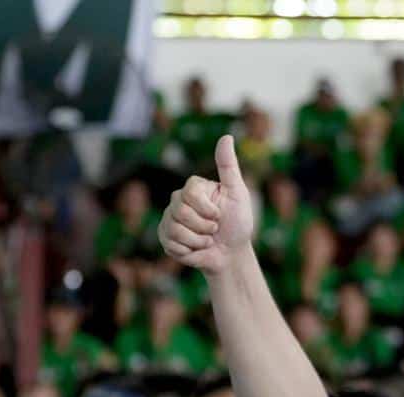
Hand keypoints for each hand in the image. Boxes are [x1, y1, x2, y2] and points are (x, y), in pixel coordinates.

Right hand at [158, 135, 253, 274]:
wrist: (232, 254)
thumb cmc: (238, 222)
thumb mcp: (238, 193)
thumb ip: (228, 166)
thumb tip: (226, 136)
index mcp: (194, 187)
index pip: (190, 193)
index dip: (208, 209)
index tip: (220, 214)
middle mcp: (178, 200)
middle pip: (181, 212)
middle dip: (204, 227)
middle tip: (214, 229)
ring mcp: (169, 219)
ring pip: (175, 229)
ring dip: (198, 240)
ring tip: (206, 240)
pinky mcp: (165, 237)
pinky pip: (171, 243)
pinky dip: (189, 250)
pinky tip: (196, 248)